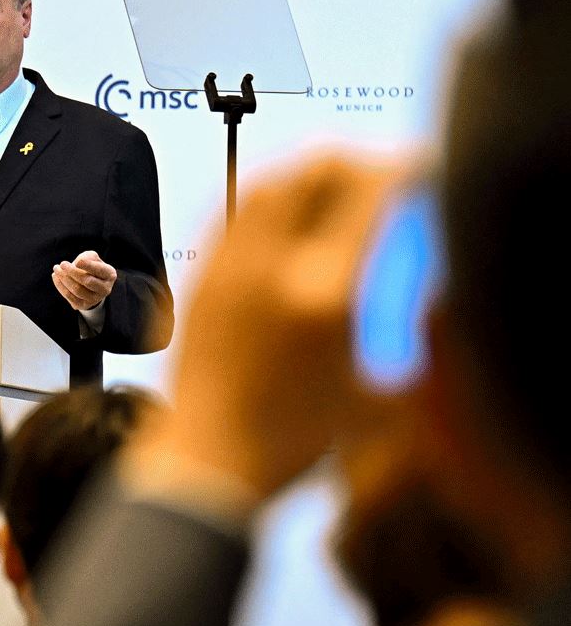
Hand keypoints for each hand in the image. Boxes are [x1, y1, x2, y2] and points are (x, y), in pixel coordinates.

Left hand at [52, 251, 116, 310]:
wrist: (92, 285)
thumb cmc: (91, 268)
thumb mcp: (93, 258)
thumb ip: (87, 257)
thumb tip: (77, 264)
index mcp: (110, 275)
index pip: (99, 270)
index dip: (88, 265)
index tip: (77, 261)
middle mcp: (105, 289)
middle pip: (87, 281)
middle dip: (72, 272)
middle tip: (62, 264)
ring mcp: (94, 299)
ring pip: (77, 290)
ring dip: (64, 278)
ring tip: (56, 269)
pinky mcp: (83, 305)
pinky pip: (70, 296)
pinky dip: (60, 286)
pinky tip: (55, 276)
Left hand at [125, 155, 407, 511]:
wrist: (208, 464)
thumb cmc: (292, 440)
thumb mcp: (375, 394)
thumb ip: (404, 337)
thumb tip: (426, 298)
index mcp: (324, 292)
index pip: (369, 193)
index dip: (402, 169)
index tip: (420, 170)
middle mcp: (270, 267)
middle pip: (315, 169)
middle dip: (356, 161)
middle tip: (379, 174)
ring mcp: (227, 267)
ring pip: (270, 181)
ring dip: (310, 172)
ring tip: (335, 188)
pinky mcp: (199, 277)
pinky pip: (234, 210)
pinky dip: (269, 198)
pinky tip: (286, 217)